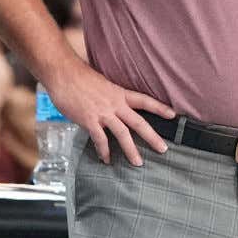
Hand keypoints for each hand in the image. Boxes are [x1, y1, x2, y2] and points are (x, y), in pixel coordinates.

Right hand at [44, 56, 173, 166]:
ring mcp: (103, 112)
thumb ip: (109, 97)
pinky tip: (107, 160)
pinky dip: (104, 151)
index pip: (144, 100)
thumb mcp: (102, 84)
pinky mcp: (90, 120)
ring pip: (123, 133)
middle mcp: (115, 104)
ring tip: (138, 163)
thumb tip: (112, 107)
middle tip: (164, 149)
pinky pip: (100, 139)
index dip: (159, 107)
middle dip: (152, 137)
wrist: (64, 73)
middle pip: (139, 122)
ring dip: (131, 150)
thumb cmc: (79, 77)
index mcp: (119, 93)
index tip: (173, 115)